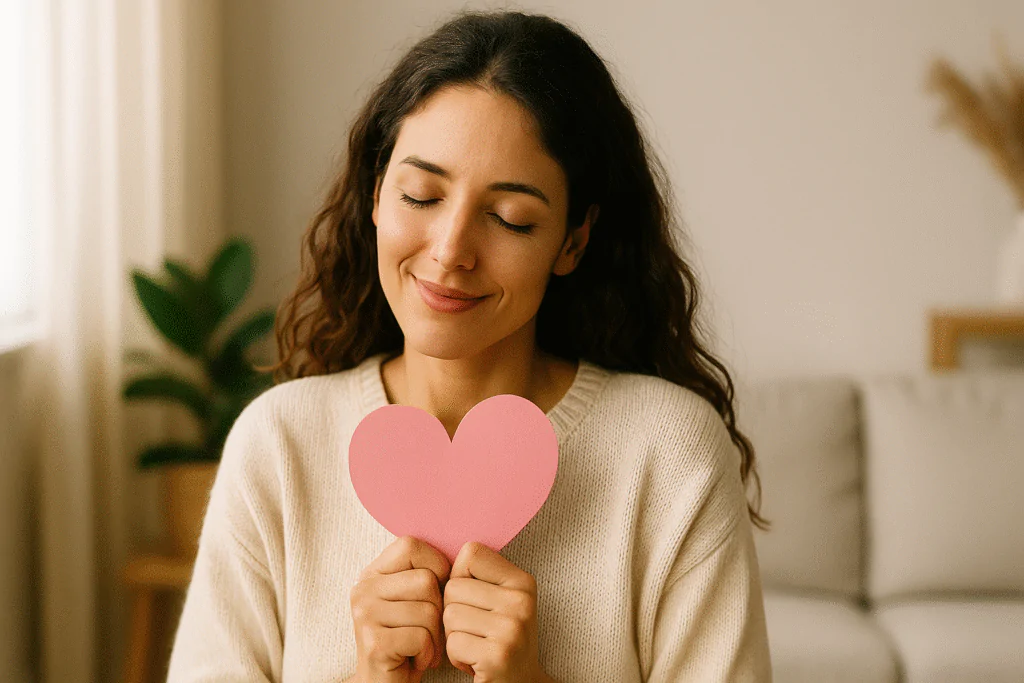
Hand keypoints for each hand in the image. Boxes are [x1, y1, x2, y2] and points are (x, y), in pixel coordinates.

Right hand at [349, 536, 451, 682]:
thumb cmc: (410, 640)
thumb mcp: (414, 600)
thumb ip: (425, 573)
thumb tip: (462, 551)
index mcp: (372, 573)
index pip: (410, 545)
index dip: (435, 565)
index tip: (435, 591)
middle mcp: (363, 589)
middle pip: (426, 580)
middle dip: (438, 610)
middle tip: (427, 630)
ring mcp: (364, 615)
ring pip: (428, 610)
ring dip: (434, 635)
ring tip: (421, 646)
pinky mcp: (374, 643)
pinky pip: (421, 636)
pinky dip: (427, 652)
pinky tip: (415, 659)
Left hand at [442, 542, 550, 682]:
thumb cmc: (500, 640)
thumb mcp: (500, 601)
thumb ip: (478, 577)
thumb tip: (435, 554)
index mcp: (522, 581)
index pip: (470, 553)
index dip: (460, 577)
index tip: (475, 600)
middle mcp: (521, 601)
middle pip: (454, 587)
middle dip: (454, 612)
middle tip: (476, 632)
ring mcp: (512, 628)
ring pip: (449, 614)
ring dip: (454, 636)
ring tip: (476, 646)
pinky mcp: (497, 655)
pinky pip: (452, 642)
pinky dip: (456, 657)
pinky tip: (476, 662)